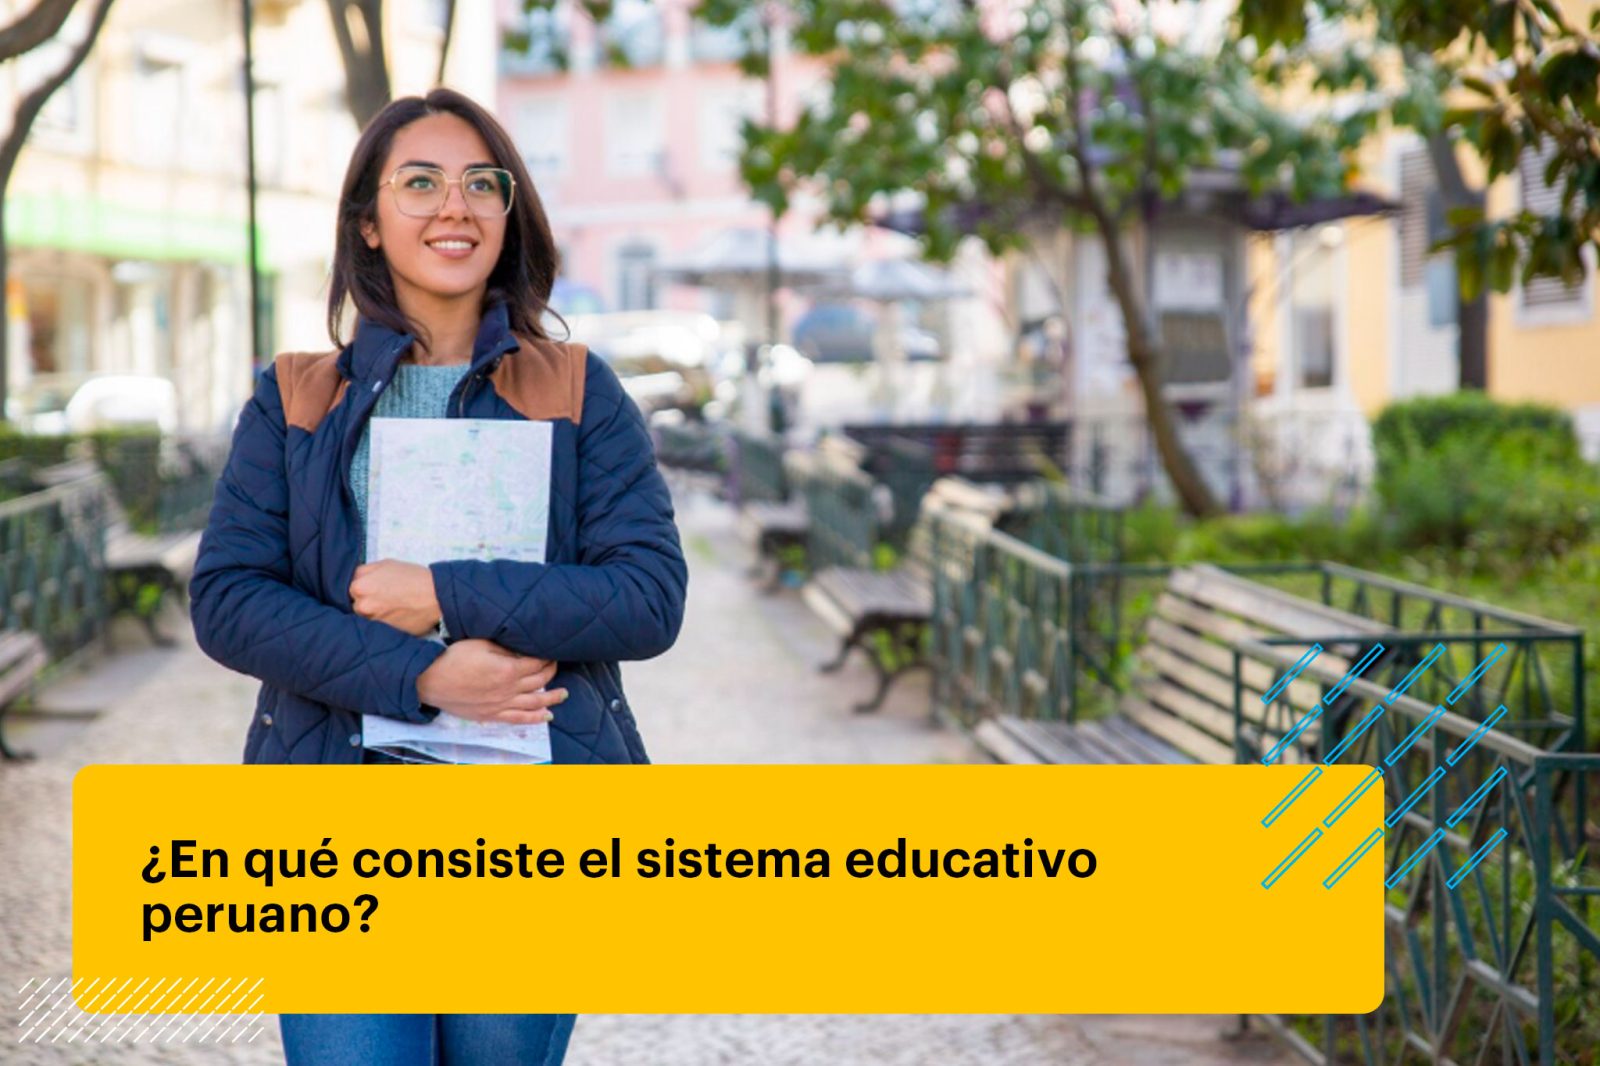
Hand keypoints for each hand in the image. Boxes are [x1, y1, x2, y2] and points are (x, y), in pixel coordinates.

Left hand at [350, 559, 441, 635]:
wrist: (436, 596)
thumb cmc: (413, 577)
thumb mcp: (386, 564)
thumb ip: (364, 572)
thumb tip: (354, 580)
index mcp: (359, 587)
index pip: (350, 589)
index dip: (362, 588)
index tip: (373, 589)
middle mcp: (362, 606)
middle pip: (356, 606)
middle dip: (367, 602)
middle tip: (384, 598)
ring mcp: (373, 622)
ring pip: (366, 619)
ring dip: (375, 615)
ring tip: (392, 608)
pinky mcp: (384, 634)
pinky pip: (378, 629)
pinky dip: (385, 624)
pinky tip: (396, 616)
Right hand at [416, 640, 566, 723]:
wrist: (429, 680)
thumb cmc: (453, 658)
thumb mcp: (481, 643)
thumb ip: (505, 648)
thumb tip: (522, 649)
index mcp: (508, 670)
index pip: (536, 663)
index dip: (547, 657)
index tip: (552, 652)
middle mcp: (508, 690)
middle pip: (538, 682)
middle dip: (551, 673)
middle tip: (557, 666)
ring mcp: (500, 705)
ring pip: (534, 703)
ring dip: (551, 698)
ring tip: (563, 695)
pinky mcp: (490, 715)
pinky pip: (518, 719)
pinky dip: (534, 718)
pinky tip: (546, 716)